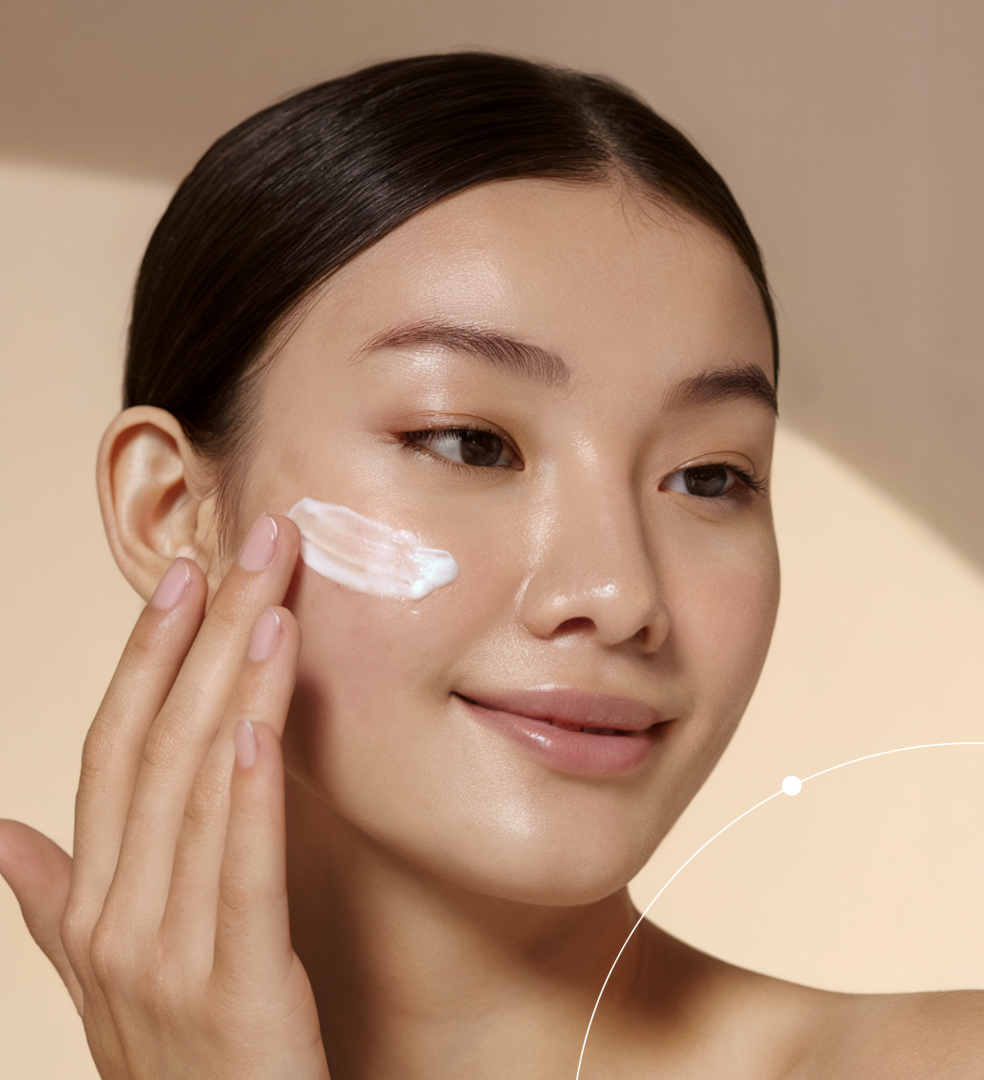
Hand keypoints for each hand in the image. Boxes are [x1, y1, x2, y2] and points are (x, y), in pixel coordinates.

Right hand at [0, 513, 330, 1078]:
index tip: (182, 575)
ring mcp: (167, 960)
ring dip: (234, 690)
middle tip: (250, 549)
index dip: (146, 656)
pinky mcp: (236, 992)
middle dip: (205, 639)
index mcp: (96, 903)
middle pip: (158, 747)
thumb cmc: (175, 1053)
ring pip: (198, 794)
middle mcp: (118, 922)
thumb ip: (54, 902)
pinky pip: (240, 878)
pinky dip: (245, 800)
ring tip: (270, 606)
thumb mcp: (102, 974)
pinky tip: (258, 730)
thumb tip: (0, 832)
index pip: (113, 749)